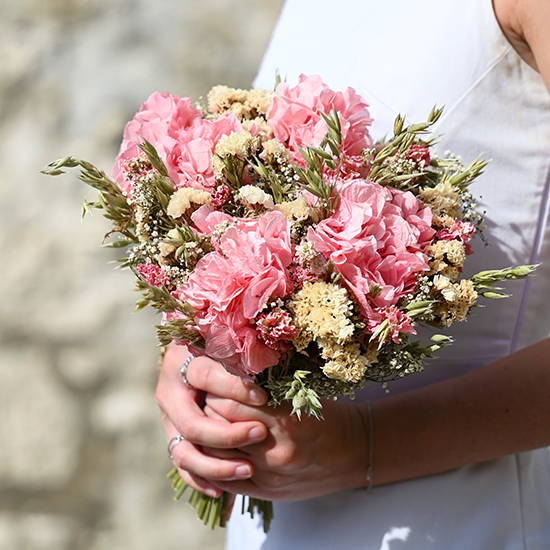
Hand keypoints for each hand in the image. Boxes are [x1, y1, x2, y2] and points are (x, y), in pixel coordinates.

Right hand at [156, 344, 269, 496]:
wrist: (196, 355)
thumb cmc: (222, 344)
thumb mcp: (229, 343)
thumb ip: (242, 354)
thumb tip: (268, 365)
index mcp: (182, 363)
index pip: (205, 377)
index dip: (234, 388)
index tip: (264, 397)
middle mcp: (170, 393)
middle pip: (192, 424)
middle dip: (228, 435)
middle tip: (261, 434)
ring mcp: (169, 420)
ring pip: (184, 453)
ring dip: (215, 466)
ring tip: (247, 470)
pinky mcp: (174, 438)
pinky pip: (183, 467)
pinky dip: (201, 480)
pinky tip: (223, 492)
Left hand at [202, 394, 370, 500]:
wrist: (354, 452)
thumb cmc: (327, 416)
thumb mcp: (300, 395)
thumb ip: (264, 391)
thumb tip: (226, 376)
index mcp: (284, 419)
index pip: (228, 402)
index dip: (216, 388)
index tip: (216, 379)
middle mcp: (274, 450)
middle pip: (217, 427)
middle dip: (207, 409)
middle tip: (208, 396)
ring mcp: (268, 475)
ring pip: (215, 455)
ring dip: (207, 435)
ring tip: (211, 419)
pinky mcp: (265, 492)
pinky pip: (224, 479)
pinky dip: (214, 462)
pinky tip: (216, 447)